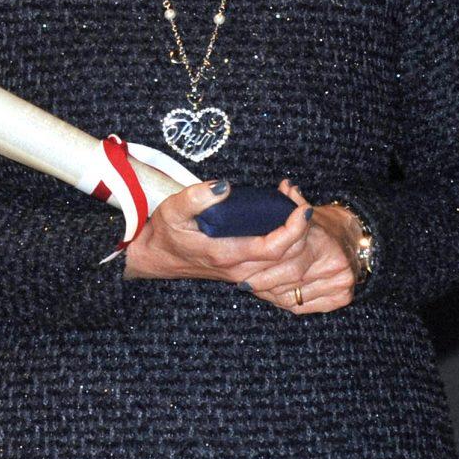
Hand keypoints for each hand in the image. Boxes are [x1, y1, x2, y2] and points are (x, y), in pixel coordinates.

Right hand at [123, 175, 320, 293]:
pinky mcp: (244, 270)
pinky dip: (291, 245)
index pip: (273, 248)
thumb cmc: (165, 232)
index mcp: (226, 254)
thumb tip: (223, 186)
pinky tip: (288, 221)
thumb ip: (196, 198)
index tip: (302, 206)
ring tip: (295, 203)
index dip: (295, 229)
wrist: (155, 257)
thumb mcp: (173, 210)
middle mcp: (239, 268)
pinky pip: (278, 265)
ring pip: (287, 265)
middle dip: (303, 228)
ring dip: (300, 237)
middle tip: (298, 197)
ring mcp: (243, 272)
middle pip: (289, 258)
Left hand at [229, 182, 358, 315]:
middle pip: (288, 276)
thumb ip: (291, 200)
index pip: (284, 252)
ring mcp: (341, 280)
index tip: (239, 260)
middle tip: (240, 279)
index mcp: (323, 238)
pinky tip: (271, 295)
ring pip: (292, 294)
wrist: (350, 239)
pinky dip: (283, 302)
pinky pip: (302, 306)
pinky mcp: (342, 296)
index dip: (260, 259)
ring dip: (268, 293)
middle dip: (261, 279)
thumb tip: (285, 186)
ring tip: (251, 286)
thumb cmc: (319, 224)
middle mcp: (336, 261)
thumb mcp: (304, 208)